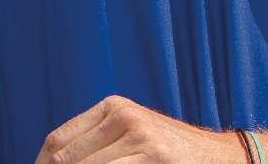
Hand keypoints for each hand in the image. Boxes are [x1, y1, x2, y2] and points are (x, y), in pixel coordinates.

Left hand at [34, 94, 244, 163]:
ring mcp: (139, 138)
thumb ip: (98, 143)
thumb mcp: (132, 135)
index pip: (57, 141)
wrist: (217, 158)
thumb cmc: (169, 153)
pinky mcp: (153, 157)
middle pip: (65, 160)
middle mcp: (123, 117)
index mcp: (113, 107)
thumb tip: (50, 162)